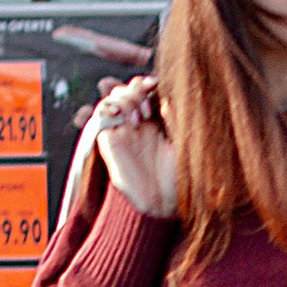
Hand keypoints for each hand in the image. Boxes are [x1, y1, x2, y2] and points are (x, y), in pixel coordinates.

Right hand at [92, 77, 178, 217]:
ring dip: (125, 97)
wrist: (162, 203)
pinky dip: (109, 106)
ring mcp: (122, 131)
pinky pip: (101, 114)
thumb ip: (176, 119)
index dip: (147, 83)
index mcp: (157, 122)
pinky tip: (123, 115)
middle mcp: (138, 124)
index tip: (156, 84)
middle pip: (127, 89)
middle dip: (136, 87)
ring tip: (140, 114)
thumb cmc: (180, 177)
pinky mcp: (109, 140)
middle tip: (148, 100)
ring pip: (114, 97)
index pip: (145, 91)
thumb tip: (166, 96)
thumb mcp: (185, 143)